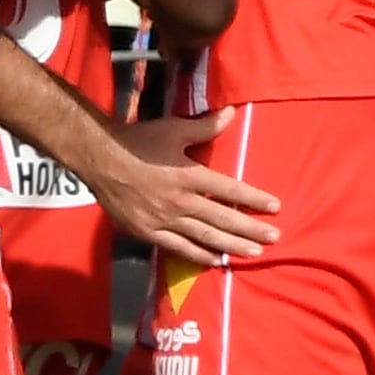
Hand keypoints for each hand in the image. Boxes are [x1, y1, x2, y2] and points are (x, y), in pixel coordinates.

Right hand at [83, 107, 281, 264]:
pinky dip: (198, 256)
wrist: (100, 159)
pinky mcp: (149, 232)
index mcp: (188, 174)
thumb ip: (205, 126)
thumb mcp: (172, 129)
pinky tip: (216, 261)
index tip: (275, 207)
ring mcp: (164, 219)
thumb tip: (232, 113)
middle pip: (221, 218)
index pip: (229, 189)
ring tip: (255, 253)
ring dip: (231, 245)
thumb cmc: (139, 141)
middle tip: (275, 237)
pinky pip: (178, 248)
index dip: (253, 199)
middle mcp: (180, 201)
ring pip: (204, 236)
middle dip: (250, 229)